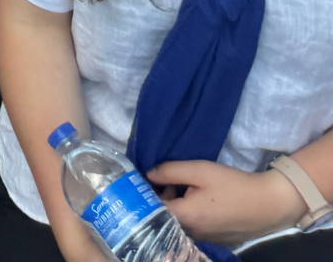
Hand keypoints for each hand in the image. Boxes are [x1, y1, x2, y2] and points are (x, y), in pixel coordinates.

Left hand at [146, 160, 302, 246]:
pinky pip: (193, 226)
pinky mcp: (215, 239)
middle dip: (161, 198)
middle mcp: (192, 233)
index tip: (141, 180)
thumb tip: (148, 174)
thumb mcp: (199, 170)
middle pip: (165, 217)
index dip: (145, 195)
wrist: (268, 204)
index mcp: (186, 217)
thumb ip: (170, 171)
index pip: (153, 210)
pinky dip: (188, 212)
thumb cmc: (233, 185)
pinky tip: (198, 198)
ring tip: (183, 185)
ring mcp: (204, 239)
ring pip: (179, 221)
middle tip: (167, 178)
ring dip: (175, 204)